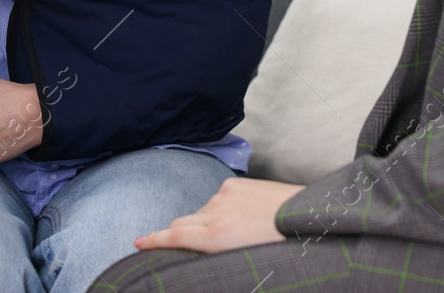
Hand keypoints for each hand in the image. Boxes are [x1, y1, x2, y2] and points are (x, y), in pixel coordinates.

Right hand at [133, 177, 305, 253]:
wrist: (306, 215)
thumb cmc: (278, 245)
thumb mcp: (242, 260)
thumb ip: (215, 254)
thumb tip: (199, 251)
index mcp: (217, 236)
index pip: (174, 236)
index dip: (152, 241)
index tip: (137, 242)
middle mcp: (216, 212)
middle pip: (180, 223)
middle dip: (177, 234)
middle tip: (185, 247)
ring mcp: (225, 194)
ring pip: (199, 212)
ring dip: (203, 222)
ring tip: (231, 233)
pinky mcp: (235, 183)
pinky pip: (216, 198)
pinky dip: (219, 208)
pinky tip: (240, 216)